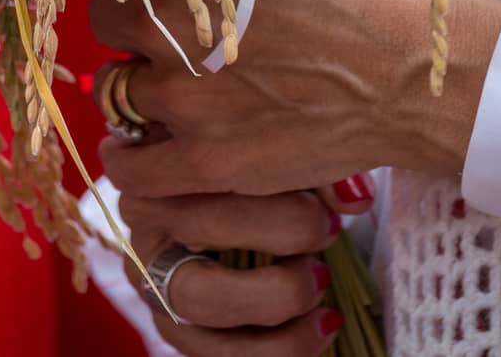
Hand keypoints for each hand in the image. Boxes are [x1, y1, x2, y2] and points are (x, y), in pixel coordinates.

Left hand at [90, 0, 500, 198]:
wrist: (408, 69)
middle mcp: (166, 26)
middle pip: (105, 20)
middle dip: (131, 24)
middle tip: (164, 35)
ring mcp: (182, 97)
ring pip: (117, 90)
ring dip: (141, 88)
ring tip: (173, 92)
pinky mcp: (204, 159)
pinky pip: (133, 169)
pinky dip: (131, 161)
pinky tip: (140, 153)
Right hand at [118, 183, 373, 356]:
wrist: (237, 223)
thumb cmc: (259, 183)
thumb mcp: (281, 162)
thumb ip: (314, 170)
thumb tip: (355, 197)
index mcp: (164, 165)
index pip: (203, 162)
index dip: (268, 182)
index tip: (321, 200)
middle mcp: (145, 221)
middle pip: (202, 225)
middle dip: (279, 230)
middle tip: (326, 232)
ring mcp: (150, 280)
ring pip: (198, 299)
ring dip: (273, 296)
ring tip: (321, 287)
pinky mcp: (170, 326)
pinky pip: (215, 351)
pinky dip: (276, 347)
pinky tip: (320, 326)